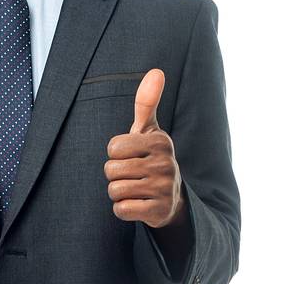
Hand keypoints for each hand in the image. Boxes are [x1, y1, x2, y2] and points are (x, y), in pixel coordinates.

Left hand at [104, 69, 185, 229]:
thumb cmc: (152, 158)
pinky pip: (122, 209)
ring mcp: (164, 188)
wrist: (172, 199)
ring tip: (135, 189)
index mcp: (159, 141)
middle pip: (111, 170)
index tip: (131, 157)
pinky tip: (137, 204)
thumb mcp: (149, 131)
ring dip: (119, 193)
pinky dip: (124, 209)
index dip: (115, 155)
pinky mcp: (159, 211)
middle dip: (115, 175)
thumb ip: (147, 102)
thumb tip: (156, 71)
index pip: (112, 148)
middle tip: (132, 176)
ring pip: (115, 191)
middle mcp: (165, 163)